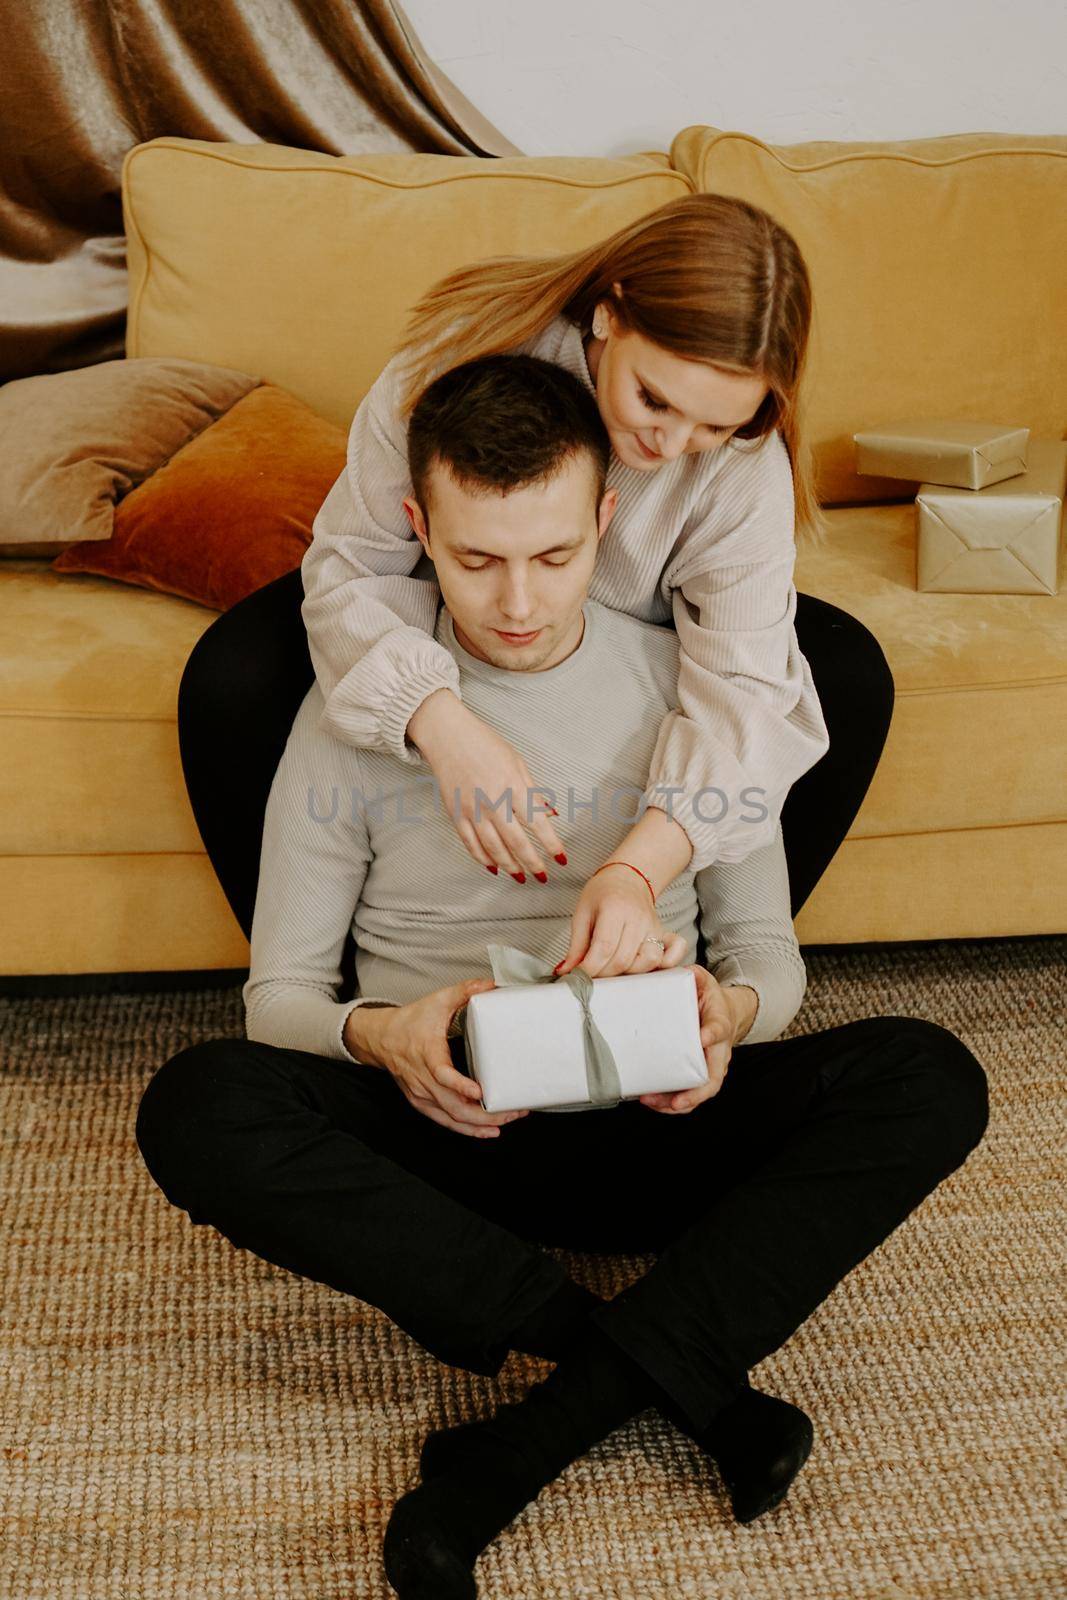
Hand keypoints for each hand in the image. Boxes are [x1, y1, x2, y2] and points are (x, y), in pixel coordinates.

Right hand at [344, 976, 530, 1137]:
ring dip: (480, 1125)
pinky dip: (466, 1129)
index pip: (442, 1074)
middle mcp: (422, 1080)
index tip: (480, 1092)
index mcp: (427, 1054)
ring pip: (451, 1118)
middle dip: (485, 1113)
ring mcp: (420, 1095)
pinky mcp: (421, 1102)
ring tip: (506, 1121)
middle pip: (453, 1106)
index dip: (461, 1086)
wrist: (380, 1038)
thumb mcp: (436, 1001)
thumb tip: (490, 984)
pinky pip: (444, 1121)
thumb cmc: (409, 1021)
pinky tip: (486, 1130)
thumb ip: (463, 991)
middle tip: (513, 1111)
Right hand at [407, 690, 565, 879]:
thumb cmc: (486, 745)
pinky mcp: (456, 814)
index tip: (561, 859)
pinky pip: (470, 844)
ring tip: (521, 876)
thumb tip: (550, 814)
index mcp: (513, 786)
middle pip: (516, 842)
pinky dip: (483, 859)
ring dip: (509, 866)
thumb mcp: (517, 763)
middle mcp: (494, 801)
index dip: (551, 844)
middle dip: (532, 862)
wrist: (449, 737)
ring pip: (493, 848)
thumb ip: (533, 792)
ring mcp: (473, 810)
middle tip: (542, 875)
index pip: (538, 823)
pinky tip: (494, 867)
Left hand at [553, 863, 688, 978]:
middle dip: (604, 974)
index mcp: (615, 908)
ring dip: (628, 973)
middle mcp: (638, 918)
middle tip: (591, 973)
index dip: (589, 968)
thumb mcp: (582, 913)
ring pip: (647, 962)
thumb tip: (565, 972)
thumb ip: (576, 945)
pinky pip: (674, 953)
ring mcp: (654, 927)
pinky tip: (647, 968)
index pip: (604, 947)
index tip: (577, 976)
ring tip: (613, 969)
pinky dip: (665, 965)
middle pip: (624, 959)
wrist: (627, 878)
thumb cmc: (602, 894)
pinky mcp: (664, 934)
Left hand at [638, 967, 749, 1114]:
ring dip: (676, 1103)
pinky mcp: (697, 1075)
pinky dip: (668, 1102)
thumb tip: (677, 968)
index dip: (711, 1034)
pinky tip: (649, 1100)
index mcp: (721, 1023)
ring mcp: (710, 1067)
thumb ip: (692, 975)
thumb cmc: (710, 999)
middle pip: (713, 1079)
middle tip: (675, 1101)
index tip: (701, 1038)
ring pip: (699, 1093)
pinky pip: (686, 1094)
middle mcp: (719, 1051)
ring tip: (651, 1101)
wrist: (724, 1013)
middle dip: (694, 1093)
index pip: (719, 1029)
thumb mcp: (703, 981)